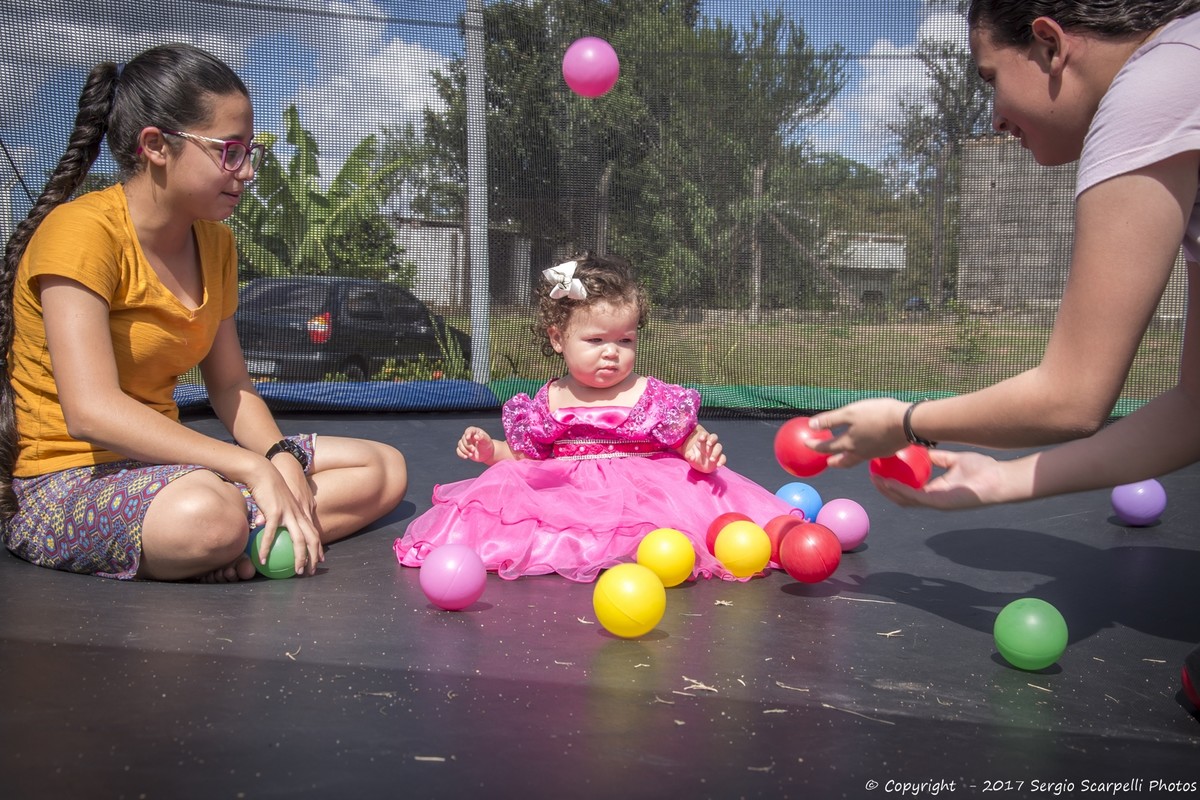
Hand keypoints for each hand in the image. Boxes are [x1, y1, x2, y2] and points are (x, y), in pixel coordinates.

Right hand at [249, 459, 323, 575]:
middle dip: (314, 557)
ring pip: (298, 540)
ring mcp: (288, 514)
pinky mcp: (275, 513)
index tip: (321, 560)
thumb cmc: (270, 489)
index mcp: (301, 512)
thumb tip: (271, 529)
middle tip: (312, 571)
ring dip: (299, 558)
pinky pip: (271, 535)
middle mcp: (299, 514)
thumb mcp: (280, 505)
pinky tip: (263, 560)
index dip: (319, 547)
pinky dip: (267, 548)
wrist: (264, 474)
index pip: (314, 533)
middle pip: (312, 539)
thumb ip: (280, 517)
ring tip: (296, 571)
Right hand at [457, 427, 494, 462]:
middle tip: (473, 450)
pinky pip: (458, 450)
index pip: (469, 430)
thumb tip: (475, 436)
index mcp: (474, 431)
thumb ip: (482, 437)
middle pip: (463, 439)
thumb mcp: (486, 441)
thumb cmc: (487, 445)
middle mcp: (469, 436)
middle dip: (467, 445)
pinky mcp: (463, 449)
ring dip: (464, 450)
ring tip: (471, 455)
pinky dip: (461, 454)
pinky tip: (466, 457)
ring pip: (460, 444)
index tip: (468, 438)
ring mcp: (465, 442)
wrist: (487, 454)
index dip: (467, 433)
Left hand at [684, 429, 725, 472]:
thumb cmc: (693, 455)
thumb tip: (692, 457)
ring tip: (711, 459)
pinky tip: (718, 465)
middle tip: (708, 444)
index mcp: (702, 440)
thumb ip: (689, 455)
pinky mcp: (719, 458)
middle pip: (714, 437)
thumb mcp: (688, 455)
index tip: (701, 438)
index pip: (704, 434)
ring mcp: (715, 450)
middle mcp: (710, 444)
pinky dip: (722, 461)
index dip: (703, 435)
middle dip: (712, 440)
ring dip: (716, 452)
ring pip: (719, 447)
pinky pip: (723, 458)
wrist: (697, 464)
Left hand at [809, 398, 909, 467]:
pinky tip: (868, 446)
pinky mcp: (887, 450)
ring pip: (858, 459)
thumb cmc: (877, 414)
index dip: (814, 445)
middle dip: (834, 462)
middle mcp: (860, 452)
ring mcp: (875, 453)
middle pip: (843, 461)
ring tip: (847, 455)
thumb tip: (811, 425)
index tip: (806, 443)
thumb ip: (830, 420)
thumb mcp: (850, 413)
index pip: (826, 447)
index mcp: (849, 443)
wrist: (908, 423)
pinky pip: (871, 454)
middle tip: (828, 462)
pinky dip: (864, 452)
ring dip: (848, 458)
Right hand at [870, 449, 1020, 509]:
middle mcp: (933, 499)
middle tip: (872, 475)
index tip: (881, 471)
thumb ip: (938, 457)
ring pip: (904, 500)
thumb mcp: (954, 459)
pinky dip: (899, 490)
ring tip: (875, 479)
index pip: (909, 490)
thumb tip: (923, 447)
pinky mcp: (939, 503)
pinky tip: (889, 481)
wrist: (999, 478)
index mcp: (936, 491)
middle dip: (885, 489)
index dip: (893, 483)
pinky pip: (914, 497)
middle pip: (902, 497)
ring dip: (888, 490)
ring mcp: (935, 503)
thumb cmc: (982, 469)